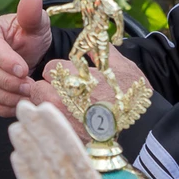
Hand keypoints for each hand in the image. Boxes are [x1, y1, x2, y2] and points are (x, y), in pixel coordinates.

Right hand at [0, 0, 52, 116]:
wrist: (23, 54)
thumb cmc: (28, 36)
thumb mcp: (35, 24)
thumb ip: (32, 13)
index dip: (5, 60)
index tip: (24, 70)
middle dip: (8, 81)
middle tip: (30, 87)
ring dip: (6, 96)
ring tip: (27, 97)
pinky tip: (17, 106)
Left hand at [33, 47, 150, 140]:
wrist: (141, 130)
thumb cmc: (131, 97)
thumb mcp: (122, 66)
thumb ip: (103, 52)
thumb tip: (94, 43)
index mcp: (72, 75)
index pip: (50, 67)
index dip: (59, 71)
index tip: (68, 77)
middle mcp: (61, 96)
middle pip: (37, 88)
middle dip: (47, 89)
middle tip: (62, 93)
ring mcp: (60, 118)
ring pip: (39, 108)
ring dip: (47, 106)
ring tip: (65, 109)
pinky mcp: (64, 135)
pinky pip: (47, 126)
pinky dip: (53, 123)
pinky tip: (68, 123)